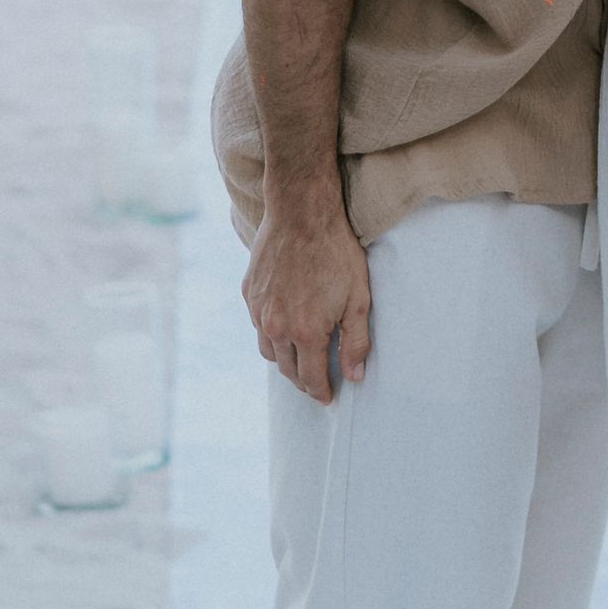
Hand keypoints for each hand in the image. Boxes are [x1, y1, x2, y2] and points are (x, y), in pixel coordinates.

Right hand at [243, 198, 370, 403]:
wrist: (302, 212)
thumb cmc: (336, 251)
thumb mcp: (358, 297)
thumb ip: (356, 341)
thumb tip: (354, 377)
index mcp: (305, 332)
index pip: (311, 378)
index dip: (321, 391)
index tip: (328, 397)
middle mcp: (276, 327)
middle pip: (288, 369)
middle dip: (304, 380)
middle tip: (317, 382)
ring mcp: (259, 310)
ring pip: (269, 350)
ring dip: (285, 359)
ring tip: (301, 357)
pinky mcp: (249, 293)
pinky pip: (259, 325)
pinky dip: (271, 333)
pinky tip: (285, 325)